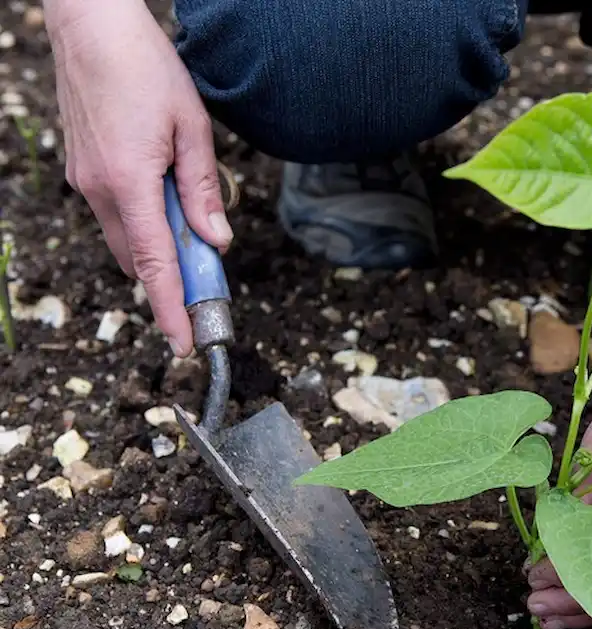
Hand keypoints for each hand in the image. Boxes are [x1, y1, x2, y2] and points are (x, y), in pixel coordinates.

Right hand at [47, 0, 231, 355]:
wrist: (93, 28)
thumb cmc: (145, 69)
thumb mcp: (192, 129)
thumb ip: (203, 190)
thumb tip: (216, 240)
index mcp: (128, 184)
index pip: (153, 264)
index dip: (170, 308)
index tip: (184, 343)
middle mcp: (99, 190)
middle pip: (138, 259)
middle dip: (171, 282)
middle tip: (208, 292)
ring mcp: (86, 180)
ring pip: (126, 238)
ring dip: (159, 248)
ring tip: (194, 235)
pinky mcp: (84, 169)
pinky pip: (117, 213)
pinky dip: (145, 222)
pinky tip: (169, 200)